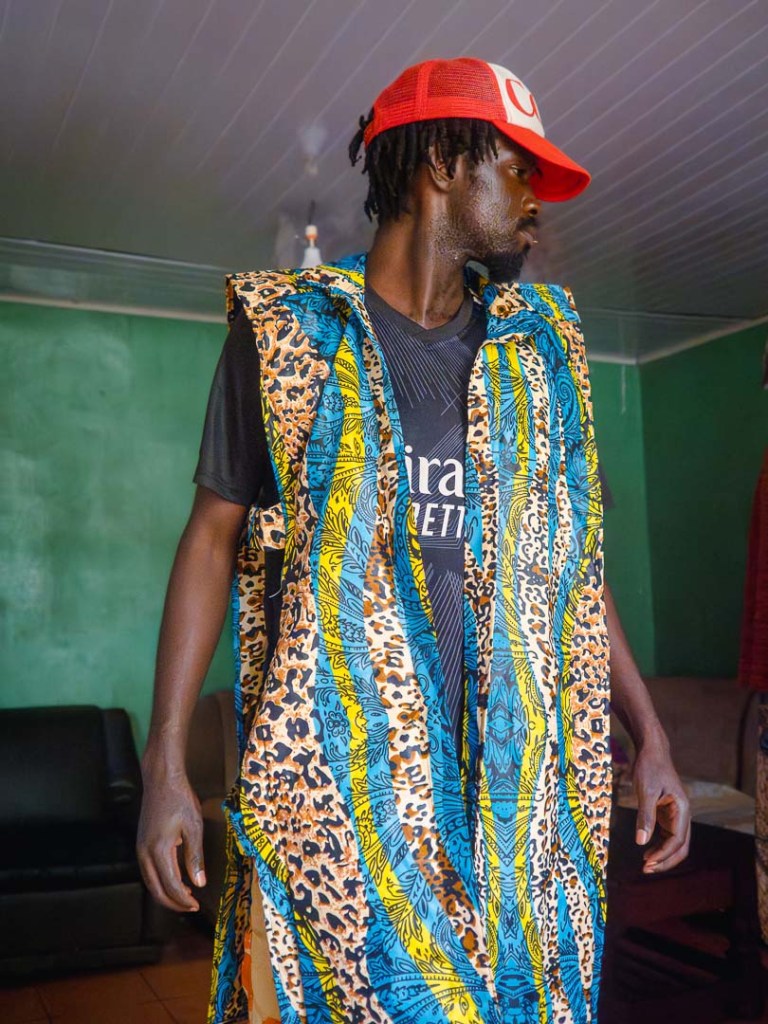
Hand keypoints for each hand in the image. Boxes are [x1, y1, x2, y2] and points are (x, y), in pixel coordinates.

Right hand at [136, 765, 205, 911]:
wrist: (162, 780)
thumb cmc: (180, 799)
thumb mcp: (194, 826)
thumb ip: (195, 856)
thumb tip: (199, 882)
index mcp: (159, 850)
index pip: (170, 885)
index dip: (183, 899)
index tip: (196, 905)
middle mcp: (145, 853)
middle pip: (156, 889)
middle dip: (173, 902)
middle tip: (191, 906)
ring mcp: (140, 848)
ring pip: (150, 881)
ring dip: (166, 893)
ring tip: (185, 896)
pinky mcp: (141, 843)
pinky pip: (148, 871)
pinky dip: (160, 881)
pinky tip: (174, 879)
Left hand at [631, 741, 690, 873]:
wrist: (652, 751)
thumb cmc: (649, 767)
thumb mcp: (645, 791)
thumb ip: (645, 817)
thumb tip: (641, 842)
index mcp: (682, 809)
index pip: (677, 840)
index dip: (663, 855)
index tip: (647, 864)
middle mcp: (683, 814)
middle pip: (680, 846)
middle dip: (665, 860)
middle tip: (647, 870)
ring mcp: (676, 814)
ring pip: (674, 843)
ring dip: (662, 855)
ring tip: (645, 865)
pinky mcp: (667, 813)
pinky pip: (666, 835)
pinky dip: (658, 845)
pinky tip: (646, 851)